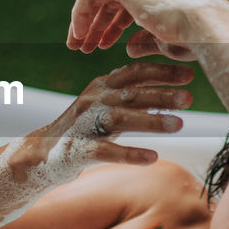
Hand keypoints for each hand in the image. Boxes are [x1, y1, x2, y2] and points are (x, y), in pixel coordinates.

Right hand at [33, 61, 194, 166]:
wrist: (40, 155)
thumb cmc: (81, 130)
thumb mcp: (104, 107)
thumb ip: (129, 98)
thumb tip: (168, 93)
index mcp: (100, 87)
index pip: (133, 73)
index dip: (160, 72)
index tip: (188, 74)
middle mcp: (93, 101)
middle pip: (131, 93)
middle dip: (162, 94)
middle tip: (189, 98)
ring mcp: (84, 125)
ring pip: (120, 118)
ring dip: (150, 119)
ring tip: (178, 124)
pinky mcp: (78, 150)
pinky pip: (106, 151)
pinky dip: (130, 153)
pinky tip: (152, 157)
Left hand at [66, 0, 228, 56]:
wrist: (202, 25)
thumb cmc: (191, 36)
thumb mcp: (163, 40)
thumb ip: (144, 40)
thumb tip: (129, 47)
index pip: (125, 3)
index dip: (110, 26)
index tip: (101, 46)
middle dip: (95, 25)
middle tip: (84, 48)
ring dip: (86, 22)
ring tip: (79, 47)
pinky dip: (81, 14)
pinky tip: (80, 35)